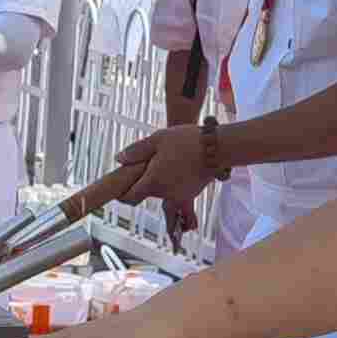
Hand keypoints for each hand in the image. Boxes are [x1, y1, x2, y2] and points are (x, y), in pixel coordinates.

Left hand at [95, 121, 221, 223]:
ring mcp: (179, 196)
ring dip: (159, 182)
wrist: (216, 148)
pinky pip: (175, 191)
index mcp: (153, 181)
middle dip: (143, 182)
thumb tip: (119, 159)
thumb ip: (136, 151)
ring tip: (165, 162)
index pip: (130, 198)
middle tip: (145, 165)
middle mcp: (165, 194)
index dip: (123, 194)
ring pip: (161, 192)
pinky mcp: (190, 194)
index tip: (120, 189)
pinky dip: (172, 182)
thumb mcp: (157, 139)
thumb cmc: (186, 141)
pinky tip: (178, 166)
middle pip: (146, 193)